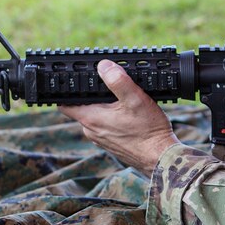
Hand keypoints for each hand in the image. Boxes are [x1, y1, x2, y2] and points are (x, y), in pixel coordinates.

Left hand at [58, 60, 180, 175]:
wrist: (159, 158)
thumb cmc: (148, 132)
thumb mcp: (135, 99)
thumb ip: (118, 81)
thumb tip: (104, 66)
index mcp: (91, 118)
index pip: (65, 103)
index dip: (68, 90)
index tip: (77, 82)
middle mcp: (91, 131)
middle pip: (83, 107)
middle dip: (93, 96)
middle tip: (109, 86)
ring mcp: (101, 139)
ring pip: (96, 116)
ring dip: (105, 107)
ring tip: (123, 101)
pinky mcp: (111, 144)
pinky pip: (106, 126)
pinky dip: (113, 119)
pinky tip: (129, 116)